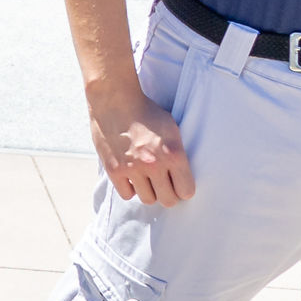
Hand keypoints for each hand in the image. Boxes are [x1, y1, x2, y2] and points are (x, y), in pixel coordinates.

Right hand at [91, 84, 192, 209]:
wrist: (115, 99)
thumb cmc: (146, 113)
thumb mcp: (172, 130)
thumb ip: (178, 155)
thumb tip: (180, 179)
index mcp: (173, 154)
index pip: (187, 191)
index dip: (183, 188)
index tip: (178, 183)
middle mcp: (154, 164)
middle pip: (168, 200)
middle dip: (168, 194)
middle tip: (163, 184)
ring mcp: (132, 168)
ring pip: (148, 199)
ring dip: (149, 191)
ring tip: (146, 178)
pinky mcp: (114, 169)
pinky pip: (127, 194)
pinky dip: (130, 188)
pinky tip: (131, 176)